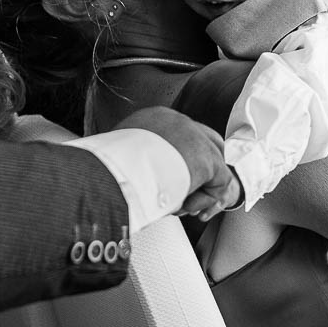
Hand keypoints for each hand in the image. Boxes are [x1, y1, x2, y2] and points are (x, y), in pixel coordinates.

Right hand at [114, 106, 242, 220]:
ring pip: (214, 166)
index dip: (186, 162)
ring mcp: (195, 137)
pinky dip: (205, 200)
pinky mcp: (205, 158)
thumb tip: (144, 178)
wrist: (110, 175)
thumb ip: (142, 160)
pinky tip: (184, 207)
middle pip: (209, 143)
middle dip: (205, 174)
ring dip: (199, 192)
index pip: (185, 135)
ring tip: (177, 208)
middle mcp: (178, 121)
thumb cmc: (106, 173)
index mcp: (155, 118)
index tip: (176, 184)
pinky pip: (220, 182)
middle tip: (189, 199)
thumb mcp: (122, 159)